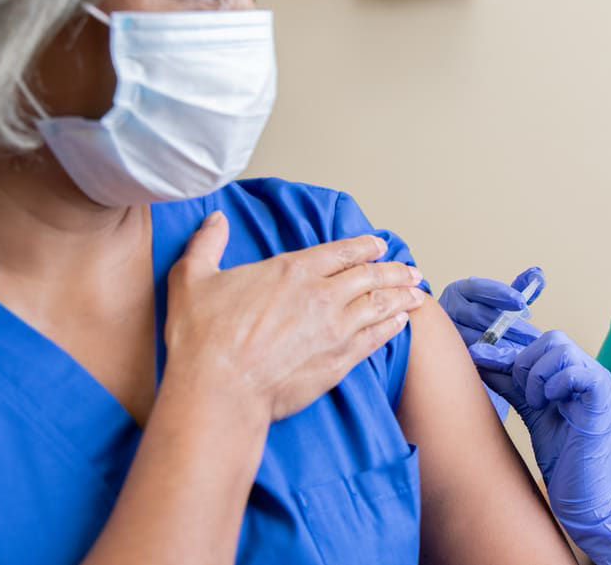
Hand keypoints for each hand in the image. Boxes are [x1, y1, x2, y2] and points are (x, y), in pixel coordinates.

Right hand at [164, 210, 426, 421]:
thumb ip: (207, 244)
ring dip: (402, 296)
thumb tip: (215, 219)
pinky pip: (376, 338)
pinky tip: (401, 323)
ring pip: (380, 305)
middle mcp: (322, 295)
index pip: (340, 251)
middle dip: (394, 270)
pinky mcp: (340, 361)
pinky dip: (392, 327)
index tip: (379, 245)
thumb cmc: (202, 339)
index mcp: (292, 270)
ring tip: (418, 293)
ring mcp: (336, 329)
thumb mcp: (193, 279)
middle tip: (411, 270)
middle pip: (369, 276)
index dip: (363, 246)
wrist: (219, 392)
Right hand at [439, 268, 544, 419]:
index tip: (522, 302)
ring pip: (474, 338)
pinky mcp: (450, 354)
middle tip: (533, 335)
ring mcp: (446, 332)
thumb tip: (538, 274)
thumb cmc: (483, 316)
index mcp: (460, 291)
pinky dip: (492, 360)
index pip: (479, 288)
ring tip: (526, 351)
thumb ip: (519, 288)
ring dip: (503, 345)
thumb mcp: (499, 301)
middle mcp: (449, 309)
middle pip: (479, 316)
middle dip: (509, 326)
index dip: (501, 294)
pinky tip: (510, 364)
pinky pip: (471, 358)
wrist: (456, 341)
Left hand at [470, 331, 610, 564]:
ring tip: (537, 404)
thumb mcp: (530, 410)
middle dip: (526, 364)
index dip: (511, 352)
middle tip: (524, 396)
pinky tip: (549, 406)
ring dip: (538, 376)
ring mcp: (599, 382)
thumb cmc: (561, 454)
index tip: (482, 361)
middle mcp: (590, 371)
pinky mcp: (603, 398)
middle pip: (553, 338)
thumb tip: (481, 358)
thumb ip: (511, 384)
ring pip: (562, 350)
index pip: (543, 342)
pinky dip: (554, 385)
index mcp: (575, 371)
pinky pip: (577, 372)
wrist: (582, 492)